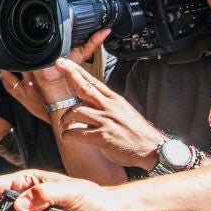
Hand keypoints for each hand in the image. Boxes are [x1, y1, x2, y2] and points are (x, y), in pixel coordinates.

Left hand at [1, 29, 111, 122]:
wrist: (68, 115)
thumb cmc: (75, 92)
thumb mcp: (82, 67)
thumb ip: (92, 46)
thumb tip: (105, 31)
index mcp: (48, 69)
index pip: (36, 53)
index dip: (30, 44)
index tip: (26, 35)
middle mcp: (36, 78)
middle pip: (22, 59)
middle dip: (18, 50)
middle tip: (14, 42)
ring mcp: (27, 88)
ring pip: (11, 68)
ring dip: (9, 61)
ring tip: (5, 52)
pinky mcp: (21, 96)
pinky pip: (7, 82)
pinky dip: (3, 73)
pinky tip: (2, 67)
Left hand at [51, 58, 165, 169]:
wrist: (151, 149)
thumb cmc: (136, 132)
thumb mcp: (124, 111)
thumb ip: (107, 104)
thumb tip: (90, 100)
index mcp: (114, 100)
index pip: (93, 82)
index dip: (77, 71)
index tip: (65, 62)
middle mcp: (109, 107)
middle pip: (85, 88)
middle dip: (70, 75)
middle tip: (58, 66)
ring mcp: (105, 121)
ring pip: (76, 111)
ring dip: (65, 118)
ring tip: (63, 125)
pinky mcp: (102, 137)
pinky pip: (77, 132)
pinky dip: (68, 135)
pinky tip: (68, 137)